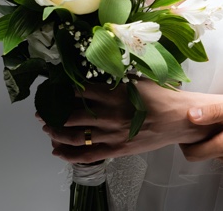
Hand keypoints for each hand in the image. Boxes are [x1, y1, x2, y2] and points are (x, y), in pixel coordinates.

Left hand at [40, 81, 222, 162]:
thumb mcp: (140, 79)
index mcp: (114, 93)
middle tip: (42, 109)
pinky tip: (57, 151)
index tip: (54, 87)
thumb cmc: (163, 97)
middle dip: (51, 112)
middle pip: (70, 114)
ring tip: (46, 127)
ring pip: (73, 136)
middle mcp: (109, 114)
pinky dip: (68, 155)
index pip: (79, 90)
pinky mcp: (116, 149)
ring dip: (54, 132)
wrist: (180, 119)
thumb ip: (119, 76)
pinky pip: (87, 155)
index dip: (63, 89)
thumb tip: (102, 66)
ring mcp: (111, 134)